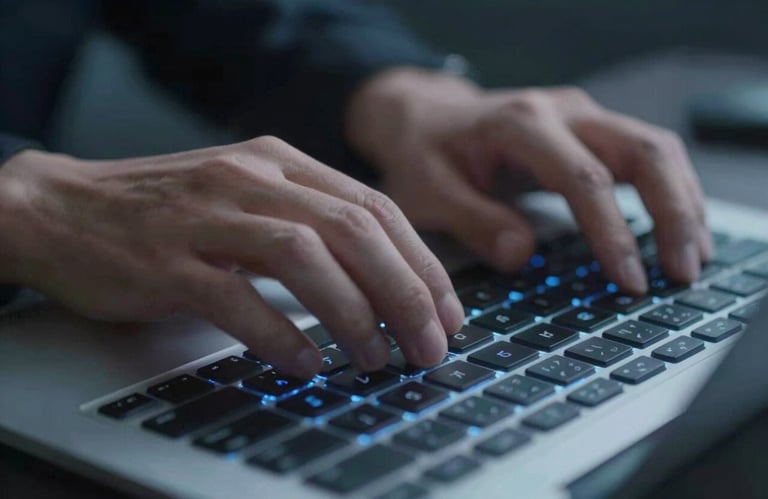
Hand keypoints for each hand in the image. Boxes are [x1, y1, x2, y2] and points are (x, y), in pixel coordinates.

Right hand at [0, 139, 463, 376]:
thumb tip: (384, 278)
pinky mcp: (166, 260)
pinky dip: (281, 334)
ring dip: (353, 313)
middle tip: (430, 346)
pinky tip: (308, 364)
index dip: (422, 263)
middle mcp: (250, 180)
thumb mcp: (248, 197)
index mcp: (280, 163)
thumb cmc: (167, 212)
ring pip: (304, 257)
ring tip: (376, 358)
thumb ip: (310, 222)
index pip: (375, 207)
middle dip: (405, 293)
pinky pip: (236, 298)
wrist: (63, 208)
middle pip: (354, 230)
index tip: (448, 312)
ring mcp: (207, 217)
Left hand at [346, 68, 712, 293]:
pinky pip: (645, 156)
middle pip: (641, 152)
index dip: (612, 232)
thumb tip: (523, 257)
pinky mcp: (590, 130)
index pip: (583, 178)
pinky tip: (678, 231)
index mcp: (520, 124)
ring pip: (655, 149)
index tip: (629, 281)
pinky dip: (670, 193)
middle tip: (681, 273)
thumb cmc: (424, 155)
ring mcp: (581, 117)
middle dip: (672, 213)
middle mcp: (561, 111)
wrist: (426, 118)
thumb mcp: (427, 192)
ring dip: (682, 203)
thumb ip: (473, 221)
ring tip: (691, 260)